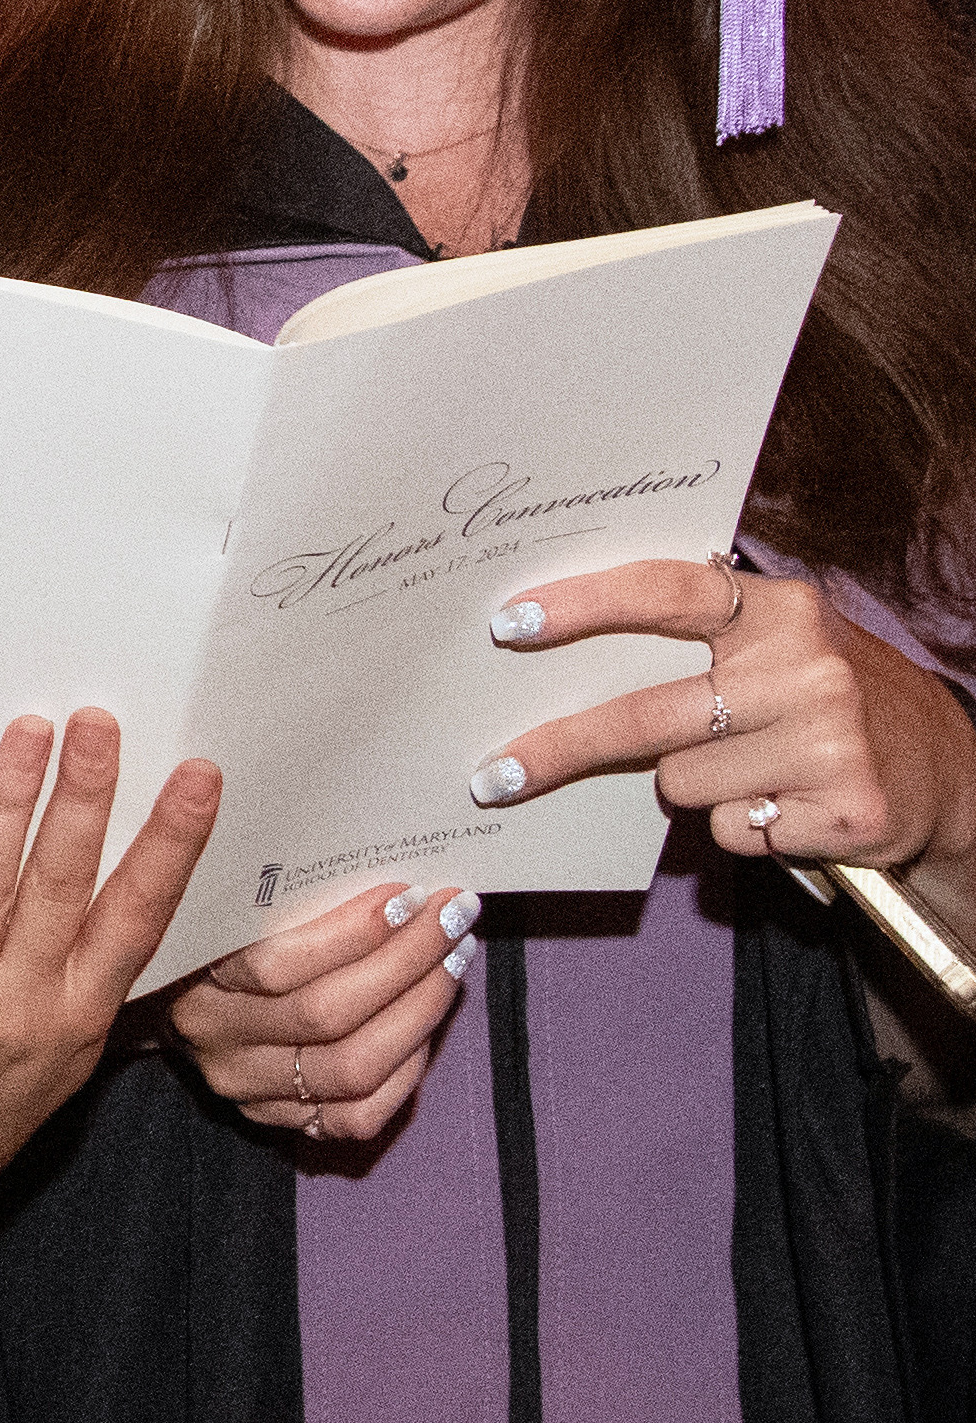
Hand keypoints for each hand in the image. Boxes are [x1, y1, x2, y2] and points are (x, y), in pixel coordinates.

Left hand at [0, 711, 218, 1220]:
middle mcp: (21, 1005)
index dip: (170, 845)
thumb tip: (137, 872)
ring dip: (3, 802)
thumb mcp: (74, 1051)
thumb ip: (97, 970)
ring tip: (27, 733)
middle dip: (84, 800)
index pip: (137, 917)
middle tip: (97, 723)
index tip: (196, 777)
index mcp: (82, 1014)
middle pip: (59, 888)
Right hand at [165, 879, 477, 1144]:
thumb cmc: (226, 941)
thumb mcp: (232, 912)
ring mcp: (251, 1090)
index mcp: (188, 981)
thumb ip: (285, 899)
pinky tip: (427, 1022)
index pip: (273, 965)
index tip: (406, 895)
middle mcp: (217, 1044)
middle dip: (406, 961)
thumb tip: (382, 879)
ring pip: (354, 1066)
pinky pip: (361, 1114)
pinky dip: (407, 1067)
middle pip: (326, 1015)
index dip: (351, 933)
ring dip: (420, 1010)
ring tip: (453, 960)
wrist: (192, 1008)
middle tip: (452, 918)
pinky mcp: (287, 1122)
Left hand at [472, 554, 975, 871]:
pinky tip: (784, 805)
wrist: (950, 771)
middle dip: (560, 748)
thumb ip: (698, 632)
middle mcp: (808, 671)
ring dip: (692, 785)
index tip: (507, 624)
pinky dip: (742, 826)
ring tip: (749, 769)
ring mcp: (830, 743)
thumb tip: (560, 641)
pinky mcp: (845, 811)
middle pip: (647, 716)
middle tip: (493, 776)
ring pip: (682, 782)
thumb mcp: (780, 642)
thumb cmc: (828, 699)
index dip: (582, 606)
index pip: (666, 592)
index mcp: (783, 611)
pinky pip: (732, 831)